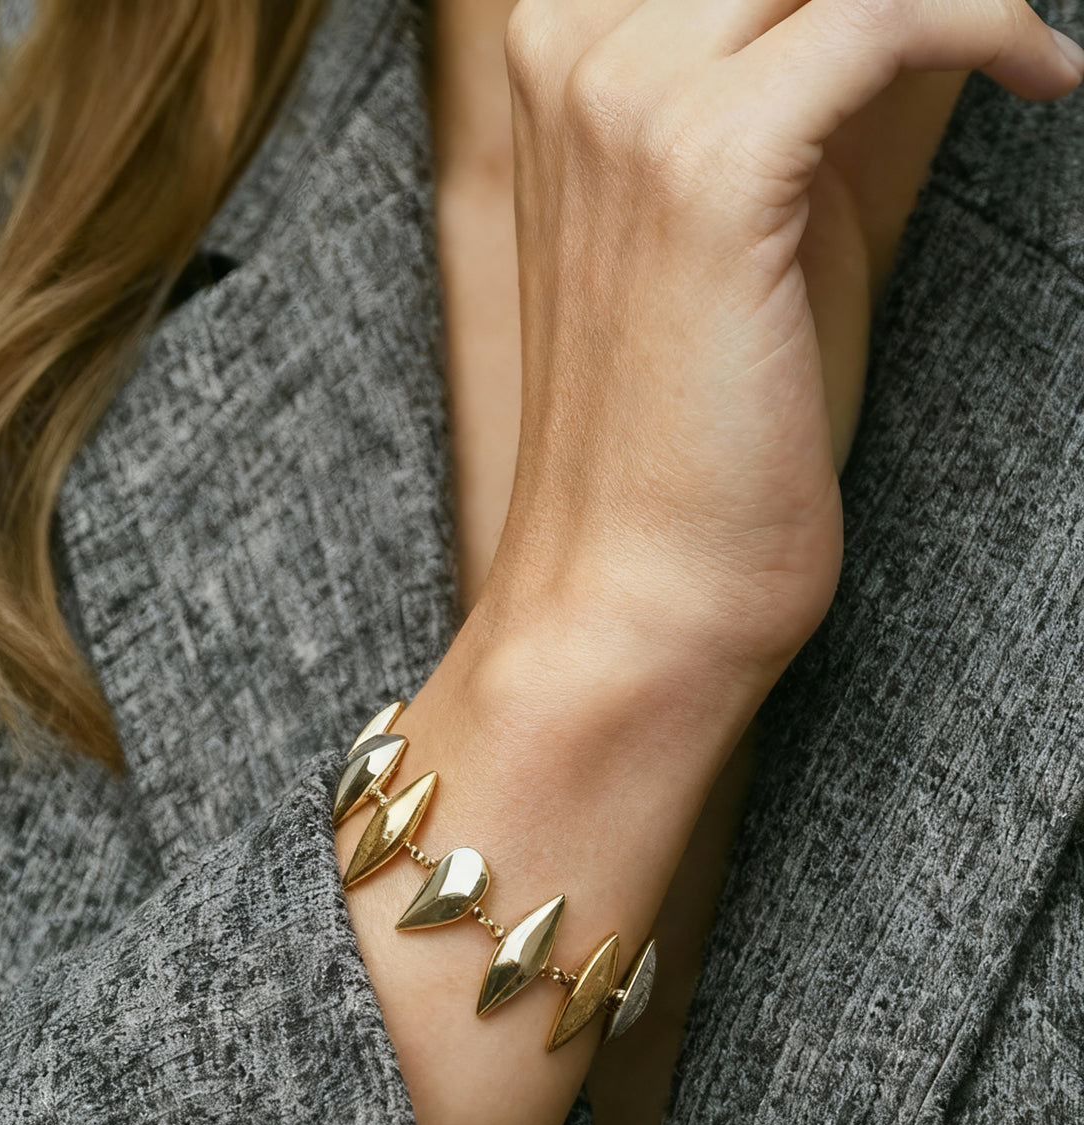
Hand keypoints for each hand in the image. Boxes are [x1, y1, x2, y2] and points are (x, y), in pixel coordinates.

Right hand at [477, 0, 1081, 683]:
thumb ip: (789, 99)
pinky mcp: (709, 168)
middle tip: (992, 12)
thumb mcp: (731, 229)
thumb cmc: (690, 441)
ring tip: (1022, 29)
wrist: (633, 592)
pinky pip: (887, 11)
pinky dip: (992, 23)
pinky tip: (1045, 79)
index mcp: (563, 61)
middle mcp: (575, 56)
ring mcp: (628, 105)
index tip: (948, 4)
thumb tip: (893, 18)